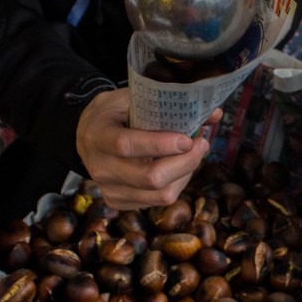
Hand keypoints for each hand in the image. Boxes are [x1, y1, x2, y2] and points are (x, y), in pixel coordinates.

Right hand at [76, 88, 219, 208]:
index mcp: (98, 135)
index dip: (160, 144)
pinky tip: (179, 168)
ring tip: (194, 154)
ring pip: (160, 194)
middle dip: (185, 162)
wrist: (87, 134)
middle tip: (201, 143)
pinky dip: (176, 184)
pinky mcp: (118, 202)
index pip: (127, 145)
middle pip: (150, 178)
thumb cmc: (115, 112)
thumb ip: (168, 102)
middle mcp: (99, 167)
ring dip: (186, 174)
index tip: (187, 139)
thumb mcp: (133, 98)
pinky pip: (158, 201)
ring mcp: (108, 189)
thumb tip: (213, 113)